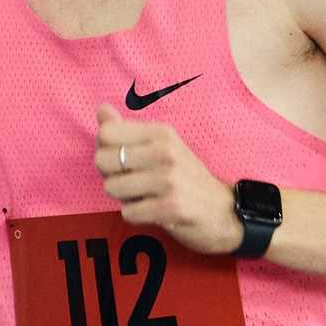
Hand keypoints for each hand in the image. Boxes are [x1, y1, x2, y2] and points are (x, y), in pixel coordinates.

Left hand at [93, 107, 243, 254]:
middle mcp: (164, 151)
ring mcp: (168, 179)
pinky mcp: (170, 207)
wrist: (224, 212)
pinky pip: (128, 213)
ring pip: (112, 188)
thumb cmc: (186, 178)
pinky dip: (136, 216)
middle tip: (133, 182)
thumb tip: (102, 109)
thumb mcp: (162, 146)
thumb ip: (128, 130)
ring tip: (145, 196)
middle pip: (102, 160)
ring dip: (124, 198)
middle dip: (111, 176)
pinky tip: (154, 210)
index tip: (124, 161)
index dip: (106, 151)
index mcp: (161, 133)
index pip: (106, 133)